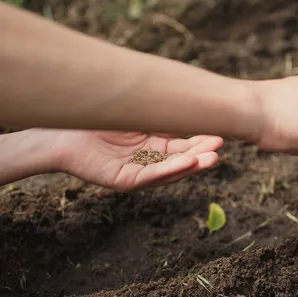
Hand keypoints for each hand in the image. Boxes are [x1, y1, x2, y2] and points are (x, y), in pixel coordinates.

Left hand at [51, 129, 222, 191]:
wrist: (61, 128)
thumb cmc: (97, 118)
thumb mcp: (137, 114)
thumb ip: (160, 113)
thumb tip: (190, 99)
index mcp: (154, 146)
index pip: (183, 146)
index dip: (201, 142)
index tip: (219, 134)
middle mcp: (149, 161)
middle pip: (181, 160)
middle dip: (202, 155)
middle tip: (220, 147)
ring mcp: (138, 172)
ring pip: (170, 171)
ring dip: (192, 165)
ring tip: (211, 158)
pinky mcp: (124, 180)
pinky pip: (150, 176)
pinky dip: (169, 170)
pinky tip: (187, 163)